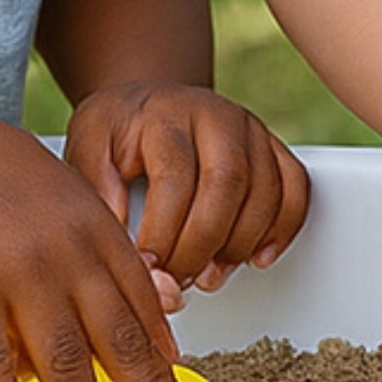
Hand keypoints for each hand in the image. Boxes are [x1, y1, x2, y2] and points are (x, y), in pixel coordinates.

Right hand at [0, 101, 190, 381]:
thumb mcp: (63, 195)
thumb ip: (95, 247)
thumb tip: (128, 301)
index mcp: (96, 229)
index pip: (140, 298)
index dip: (160, 346)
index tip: (179, 381)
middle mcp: (69, 255)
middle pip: (117, 336)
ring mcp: (20, 276)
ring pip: (63, 360)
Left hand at [64, 83, 310, 303]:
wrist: (146, 101)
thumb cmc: (115, 133)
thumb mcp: (86, 153)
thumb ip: (100, 197)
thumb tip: (132, 256)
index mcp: (166, 115)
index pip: (175, 178)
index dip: (164, 233)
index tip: (146, 268)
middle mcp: (216, 116)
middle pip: (228, 183)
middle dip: (203, 245)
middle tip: (177, 281)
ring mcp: (250, 128)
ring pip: (266, 190)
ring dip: (240, 245)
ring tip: (207, 277)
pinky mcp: (272, 144)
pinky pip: (296, 186)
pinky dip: (284, 228)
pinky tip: (257, 258)